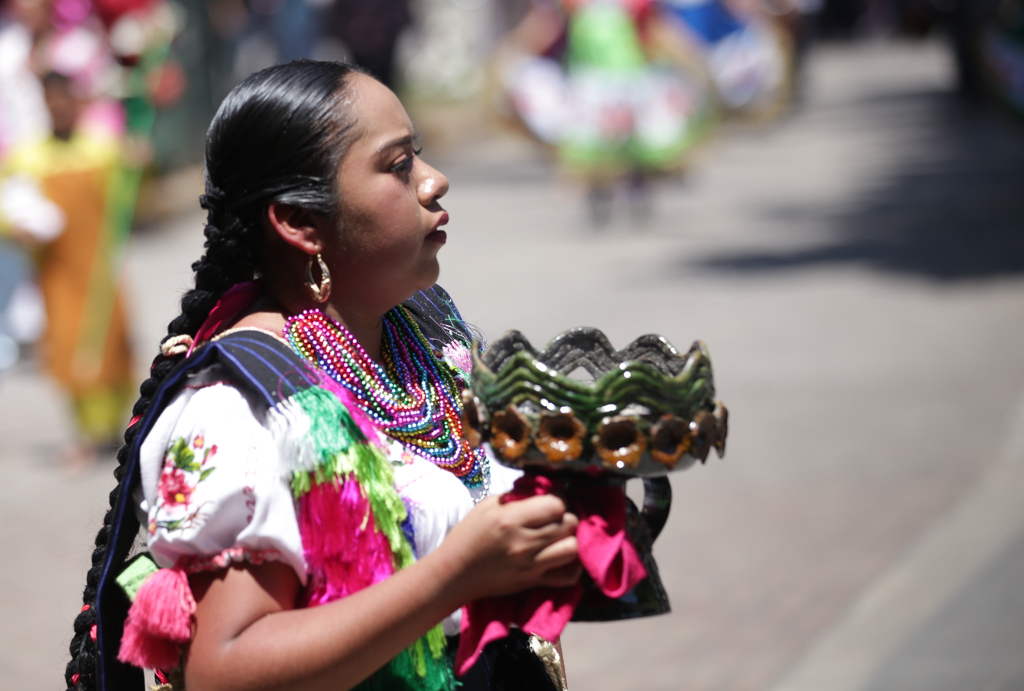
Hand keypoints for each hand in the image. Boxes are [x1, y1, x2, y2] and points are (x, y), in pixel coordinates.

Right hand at [438, 494, 580, 601]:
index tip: (549, 503)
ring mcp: (531, 565)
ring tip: (558, 538)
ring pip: (572, 549)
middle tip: (555, 519)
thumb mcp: (487, 506)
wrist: (455, 573)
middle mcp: (524, 542)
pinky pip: (568, 577)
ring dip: (569, 540)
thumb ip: (518, 497)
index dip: (557, 500)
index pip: (556, 505)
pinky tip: (560, 558)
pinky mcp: (533, 583)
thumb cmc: (469, 534)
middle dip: (565, 518)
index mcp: (511, 519)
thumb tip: (544, 490)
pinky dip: (570, 567)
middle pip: (569, 524)